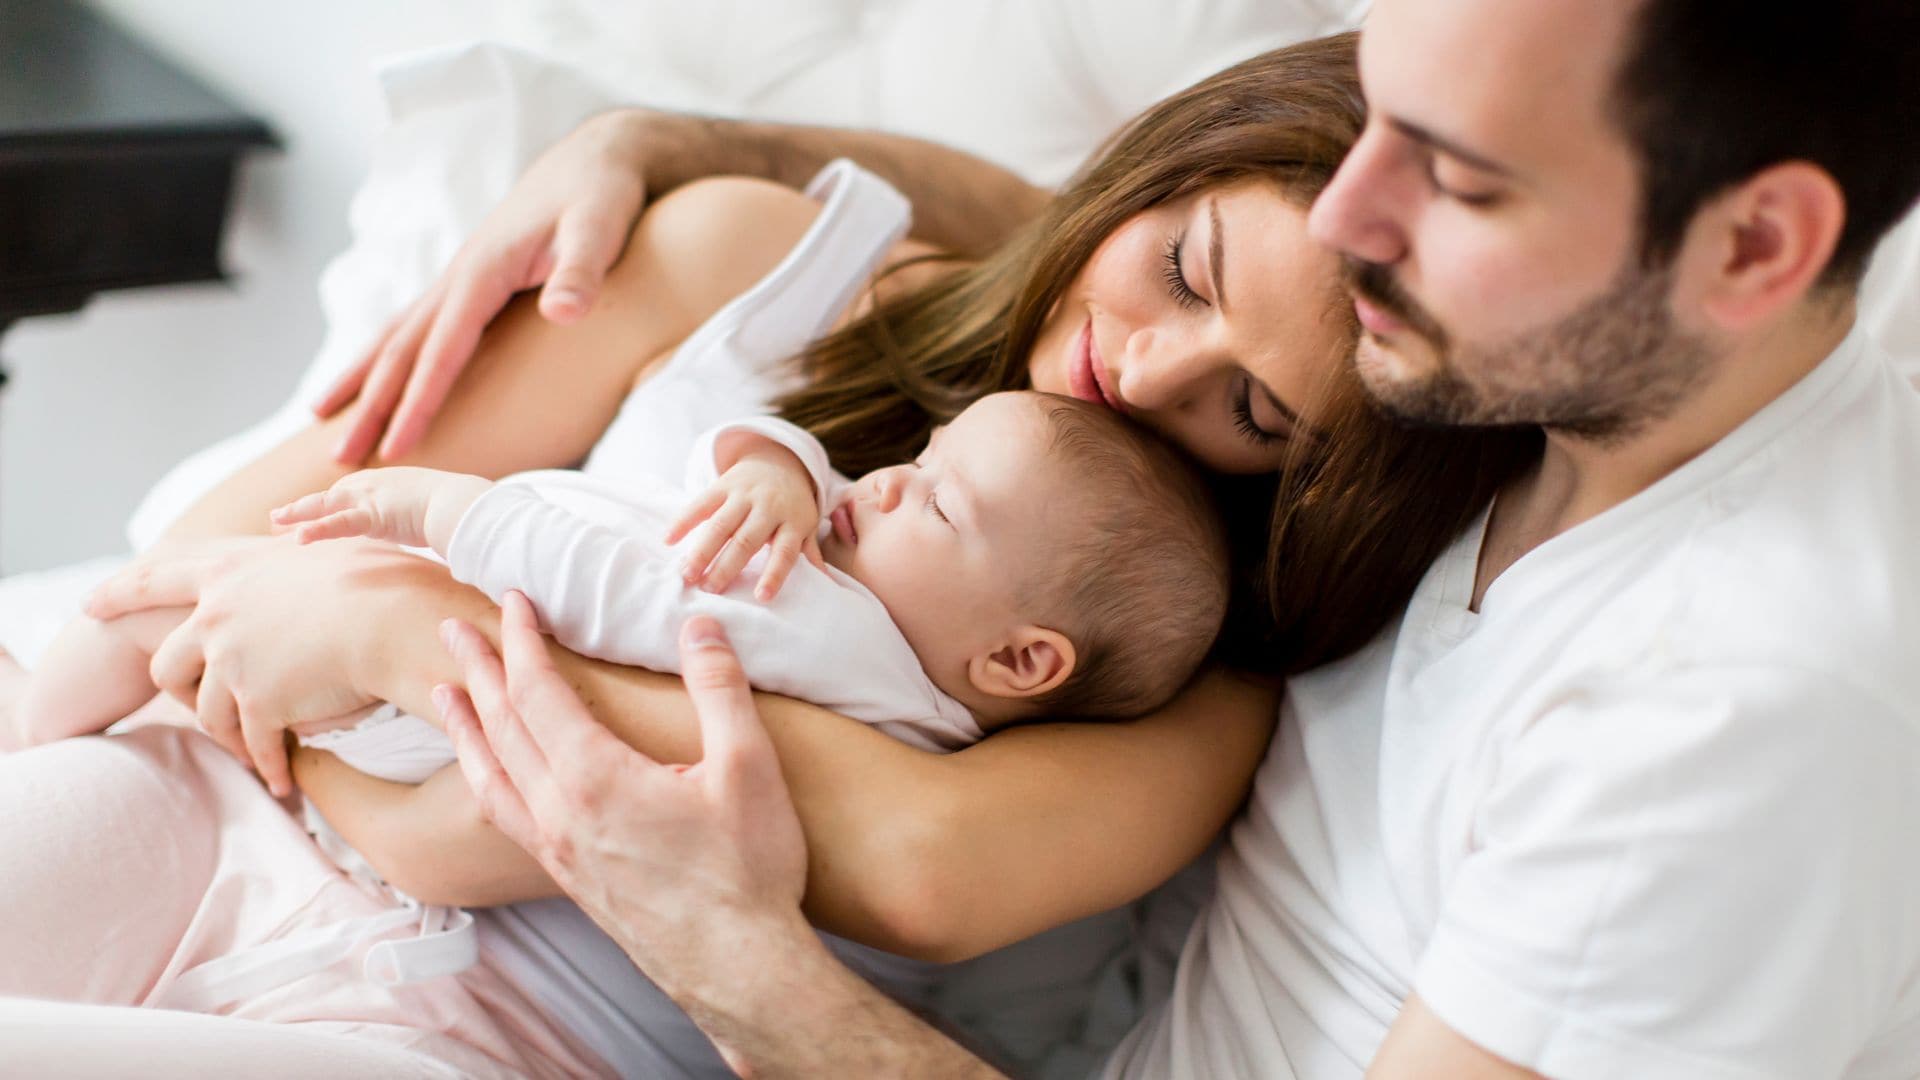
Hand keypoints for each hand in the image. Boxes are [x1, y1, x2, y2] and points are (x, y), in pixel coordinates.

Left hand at [85, 536, 404, 796]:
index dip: (121, 592)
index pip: (155, 578)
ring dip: (231, 738)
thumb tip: (292, 528)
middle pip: (169, 663)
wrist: (393, 618)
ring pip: (208, 712)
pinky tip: (281, 781)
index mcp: (230, 570)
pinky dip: (268, 765)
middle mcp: (218, 615)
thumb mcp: (324, 546)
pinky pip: (255, 743)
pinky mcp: (259, 701)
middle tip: (187, 708)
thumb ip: (294, 545)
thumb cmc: (380, 575)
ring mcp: (234, 661)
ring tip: (254, 754)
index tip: (89, 605)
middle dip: (178, 693)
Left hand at [270, 467, 490, 553]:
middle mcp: (375, 484)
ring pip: (325, 506)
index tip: (309, 516)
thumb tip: (436, 536)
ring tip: (275, 522)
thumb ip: (427, 520)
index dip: (326, 506)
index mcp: (389, 483)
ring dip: (298, 514)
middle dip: (304, 508)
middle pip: (330, 497)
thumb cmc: (462, 510)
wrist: (469, 505)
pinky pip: (339, 524)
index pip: (350, 495)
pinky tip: (297, 539)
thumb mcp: (438, 512)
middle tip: (278, 519)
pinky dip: (317, 530)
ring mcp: (372, 497)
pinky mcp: (374, 514)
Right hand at [313, 110, 652, 463]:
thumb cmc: (602, 196)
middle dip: (370, 406)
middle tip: (338, 461)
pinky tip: (372, 377)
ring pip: (397, 335)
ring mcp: (458, 277)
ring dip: (361, 381)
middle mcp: (458, 276)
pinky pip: (416, 326)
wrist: (597, 160)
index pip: (442, 351)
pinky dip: (386, 356)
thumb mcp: (601, 229)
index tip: (397, 450)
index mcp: (482, 272)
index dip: (419, 402)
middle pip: (401, 349)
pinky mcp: (470, 280)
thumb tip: (565, 312)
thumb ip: (583, 272)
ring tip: (324, 421)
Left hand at [438, 594, 807, 982]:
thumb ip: (720, 689)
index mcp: (595, 778)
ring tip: (445, 696)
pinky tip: (491, 776)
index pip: (538, 692)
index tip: (512, 600)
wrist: (739, 967)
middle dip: (477, 671)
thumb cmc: (747, 870)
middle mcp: (560, 813)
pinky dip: (485, 778)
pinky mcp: (569, 878)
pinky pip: (506, 815)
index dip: (521, 641)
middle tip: (453, 629)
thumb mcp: (748, 767)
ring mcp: (558, 850)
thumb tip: (700, 625)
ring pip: (491, 777)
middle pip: (500, 728)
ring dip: (466, 728)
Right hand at [667, 443, 824, 599]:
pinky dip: (684, 520)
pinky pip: (701, 503)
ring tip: (686, 574)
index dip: (775, 574)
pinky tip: (668, 540)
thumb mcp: (806, 526)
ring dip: (702, 549)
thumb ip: (809, 552)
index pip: (785, 552)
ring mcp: (745, 494)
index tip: (762, 597)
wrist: (779, 460)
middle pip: (747, 540)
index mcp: (793, 521)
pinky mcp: (724, 484)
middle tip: (708, 590)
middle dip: (727, 566)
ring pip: (721, 524)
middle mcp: (769, 507)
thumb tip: (827, 584)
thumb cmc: (792, 505)